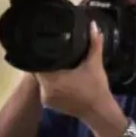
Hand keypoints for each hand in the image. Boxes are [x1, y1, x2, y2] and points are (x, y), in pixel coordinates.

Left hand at [35, 22, 126, 136]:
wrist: (99, 112)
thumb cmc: (96, 87)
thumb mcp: (95, 63)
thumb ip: (94, 43)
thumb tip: (93, 25)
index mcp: (52, 79)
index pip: (36, 63)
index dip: (37, 55)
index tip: (42, 46)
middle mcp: (45, 90)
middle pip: (37, 71)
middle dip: (43, 63)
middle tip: (49, 51)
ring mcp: (45, 98)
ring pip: (40, 80)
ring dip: (46, 73)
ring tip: (52, 62)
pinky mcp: (48, 104)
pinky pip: (44, 89)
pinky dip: (49, 83)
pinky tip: (56, 76)